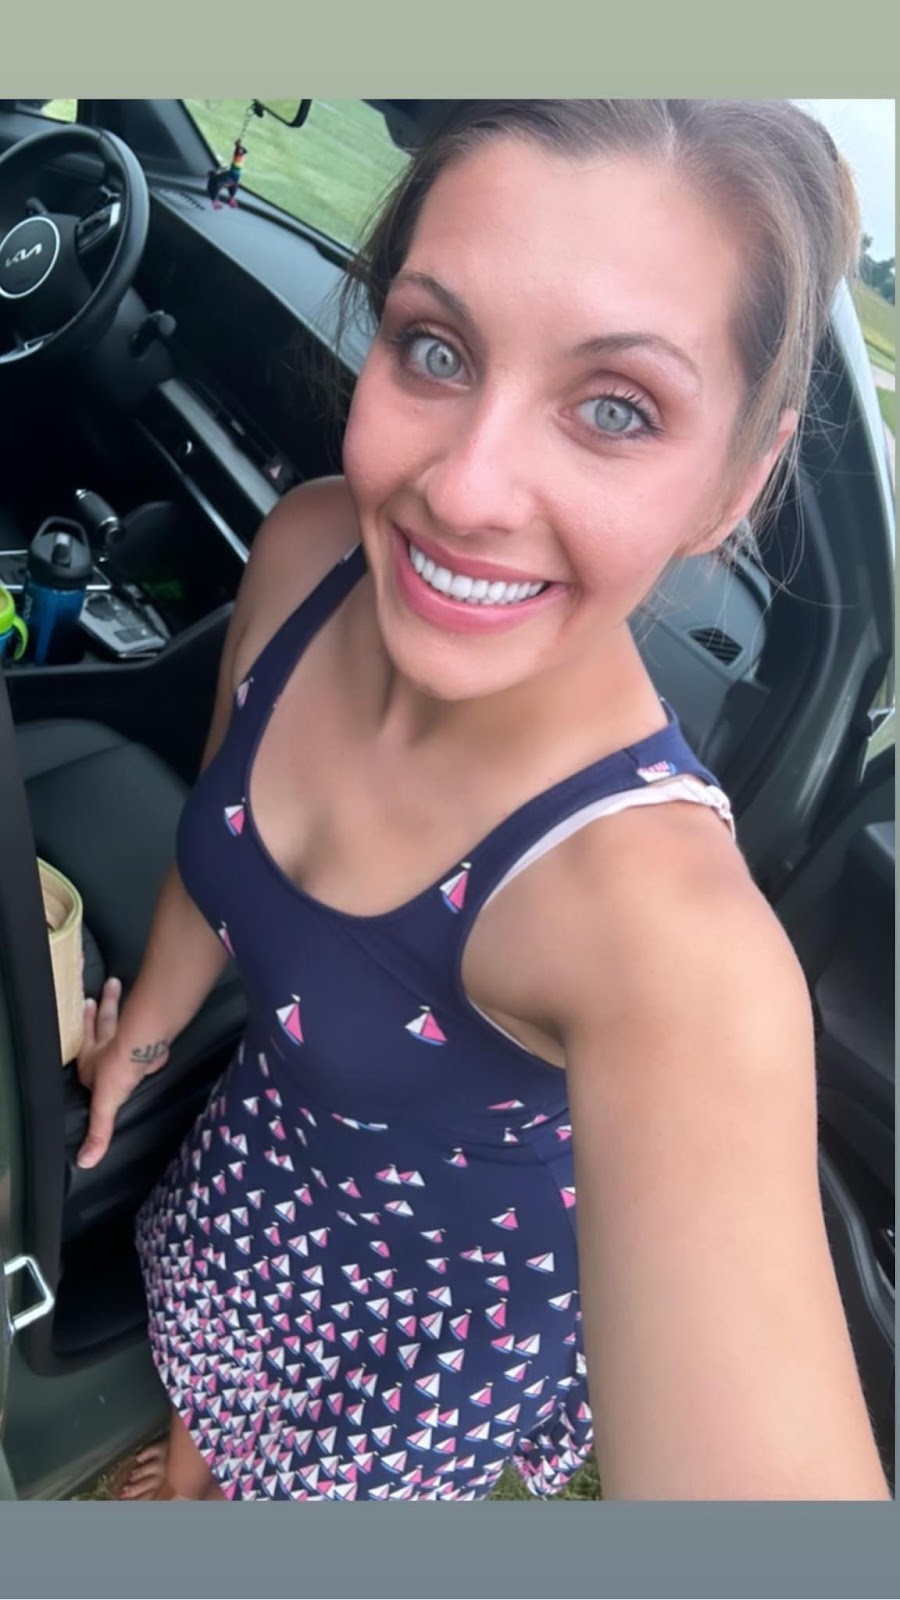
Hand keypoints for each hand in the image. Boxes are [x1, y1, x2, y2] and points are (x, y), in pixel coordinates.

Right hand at [75, 978, 169, 1168]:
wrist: (139, 1047)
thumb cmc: (116, 1074)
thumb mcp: (105, 1107)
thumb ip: (99, 1132)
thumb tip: (85, 1162)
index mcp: (90, 1062)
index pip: (85, 1052)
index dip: (84, 1043)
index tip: (81, 1028)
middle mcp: (104, 1045)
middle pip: (99, 1026)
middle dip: (97, 1013)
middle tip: (93, 996)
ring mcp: (124, 1032)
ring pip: (117, 1015)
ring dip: (114, 1002)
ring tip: (114, 983)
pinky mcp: (144, 1028)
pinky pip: (140, 1018)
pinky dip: (141, 1011)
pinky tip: (147, 1001)